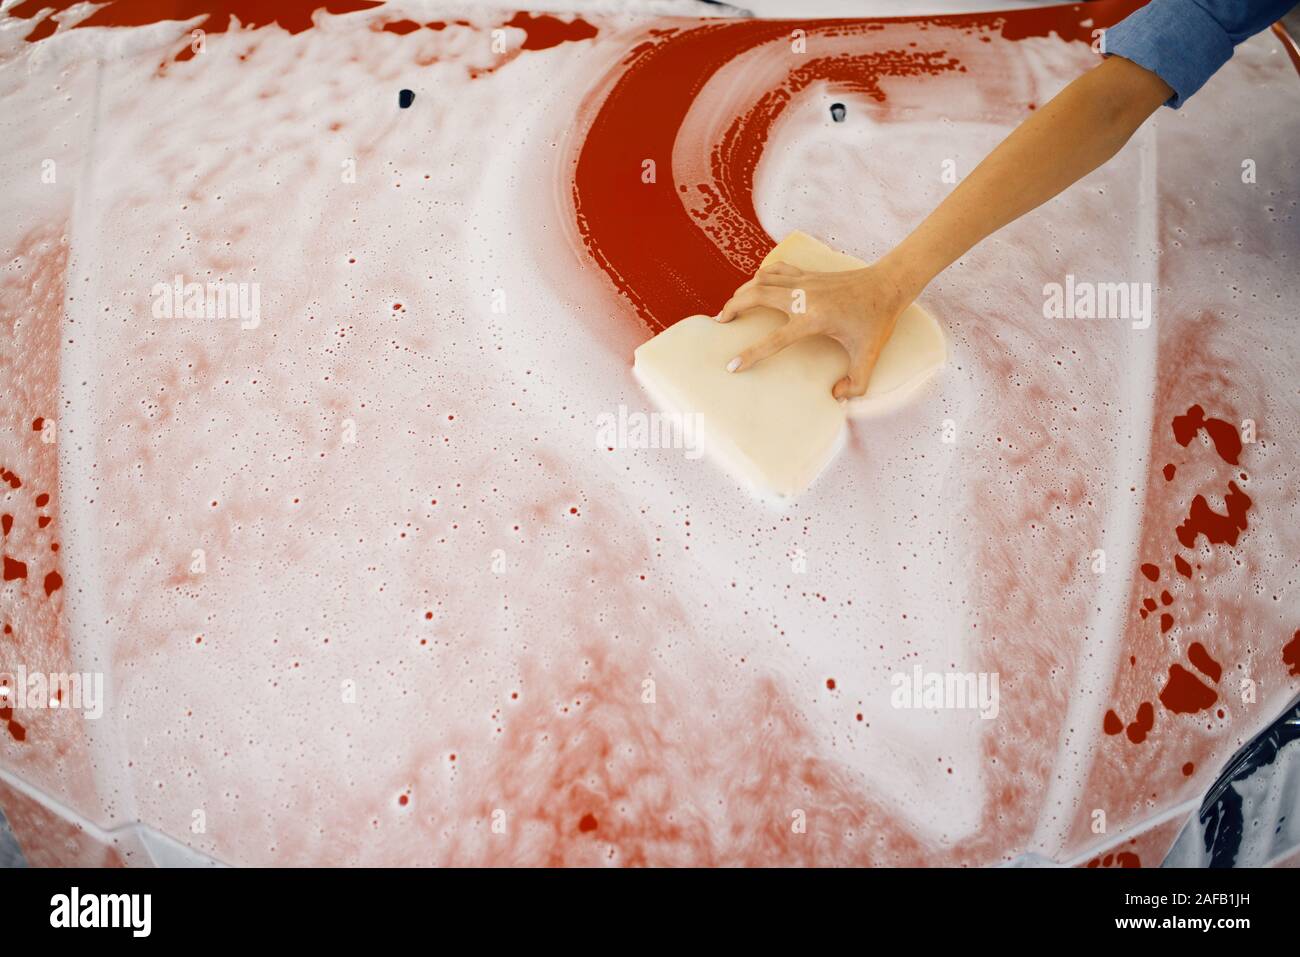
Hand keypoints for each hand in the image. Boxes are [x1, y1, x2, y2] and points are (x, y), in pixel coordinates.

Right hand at [716, 262, 911, 399]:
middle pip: (756, 295)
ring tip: (732, 304)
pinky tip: (757, 284)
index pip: (774, 340)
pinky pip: (777, 269)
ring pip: (762, 278)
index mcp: (813, 319)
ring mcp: (804, 282)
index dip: (751, 354)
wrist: (888, 284)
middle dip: (733, 306)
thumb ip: (856, 381)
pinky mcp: (808, 274)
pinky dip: (762, 275)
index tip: (732, 365)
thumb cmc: (877, 319)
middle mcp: (803, 297)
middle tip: (720, 321)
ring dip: (743, 290)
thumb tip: (838, 397)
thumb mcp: (869, 355)